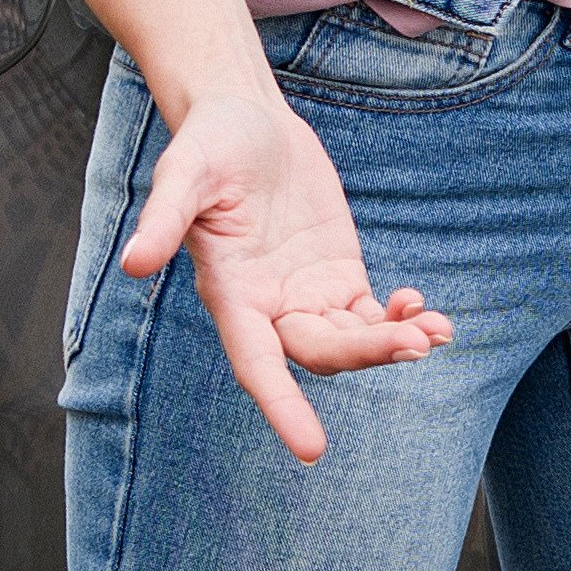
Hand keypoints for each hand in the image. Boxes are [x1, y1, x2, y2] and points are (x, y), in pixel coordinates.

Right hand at [117, 89, 453, 463]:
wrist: (245, 120)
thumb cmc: (209, 145)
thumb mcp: (184, 174)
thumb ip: (165, 221)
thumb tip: (133, 265)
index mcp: (231, 296)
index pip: (256, 365)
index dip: (281, 407)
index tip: (311, 450)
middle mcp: (269, 309)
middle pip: (321, 353)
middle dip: (367, 354)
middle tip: (416, 343)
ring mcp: (307, 297)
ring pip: (353, 342)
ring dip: (394, 343)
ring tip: (437, 330)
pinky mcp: (338, 278)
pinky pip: (373, 317)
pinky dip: (402, 322)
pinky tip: (432, 316)